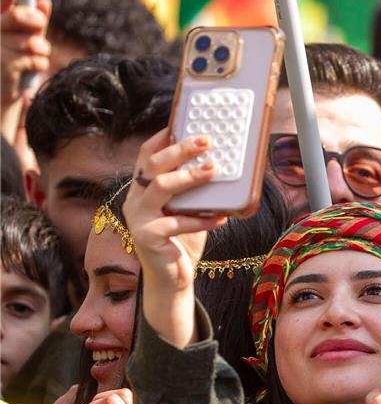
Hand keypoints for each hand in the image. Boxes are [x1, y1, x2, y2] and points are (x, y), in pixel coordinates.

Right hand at [0, 0, 51, 140]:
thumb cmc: (14, 69)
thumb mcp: (24, 43)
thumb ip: (33, 24)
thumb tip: (44, 1)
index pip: (3, 1)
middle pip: (21, 17)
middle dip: (36, 23)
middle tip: (38, 29)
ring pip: (34, 41)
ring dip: (41, 52)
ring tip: (32, 59)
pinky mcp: (3, 66)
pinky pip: (35, 58)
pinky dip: (39, 65)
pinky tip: (29, 71)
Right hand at [123, 130, 225, 347]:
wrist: (172, 279)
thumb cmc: (183, 240)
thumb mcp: (187, 209)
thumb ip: (193, 190)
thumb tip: (219, 164)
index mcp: (141, 189)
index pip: (146, 156)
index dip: (162, 138)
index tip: (183, 124)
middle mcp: (134, 200)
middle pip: (153, 165)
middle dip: (180, 150)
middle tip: (206, 141)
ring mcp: (138, 219)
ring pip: (161, 187)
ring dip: (189, 177)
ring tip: (214, 171)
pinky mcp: (147, 238)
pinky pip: (178, 222)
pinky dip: (202, 219)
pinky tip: (222, 218)